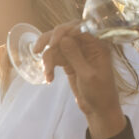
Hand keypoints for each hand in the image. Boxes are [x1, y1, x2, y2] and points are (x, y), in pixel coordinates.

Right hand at [37, 21, 125, 138]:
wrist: (99, 110)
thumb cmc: (100, 94)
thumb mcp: (88, 75)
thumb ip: (75, 56)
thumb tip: (63, 38)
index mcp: (97, 45)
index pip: (79, 28)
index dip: (64, 31)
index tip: (53, 43)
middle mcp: (87, 45)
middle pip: (65, 33)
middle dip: (50, 40)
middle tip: (38, 50)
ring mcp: (77, 54)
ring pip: (57, 46)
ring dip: (48, 59)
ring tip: (47, 74)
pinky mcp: (69, 63)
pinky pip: (55, 58)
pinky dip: (50, 67)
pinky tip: (49, 78)